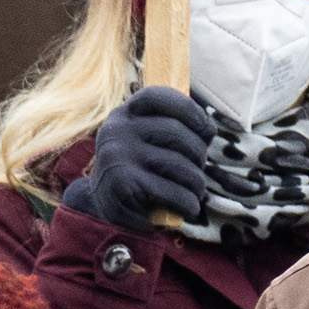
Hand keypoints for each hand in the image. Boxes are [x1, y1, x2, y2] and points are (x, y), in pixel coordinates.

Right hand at [69, 85, 223, 226]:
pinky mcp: (124, 185)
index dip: (188, 108)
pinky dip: (188, 204)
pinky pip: (175, 192)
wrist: (101, 212)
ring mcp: (118, 157)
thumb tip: (208, 128)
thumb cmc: (138, 174)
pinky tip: (186, 208)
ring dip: (197, 184)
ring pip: (181, 165)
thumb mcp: (147, 144)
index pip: (155, 96)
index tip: (206, 129)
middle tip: (197, 172)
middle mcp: (116, 131)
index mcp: (122, 116)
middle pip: (177, 132)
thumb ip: (172, 130)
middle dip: (198, 155)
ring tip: (194, 193)